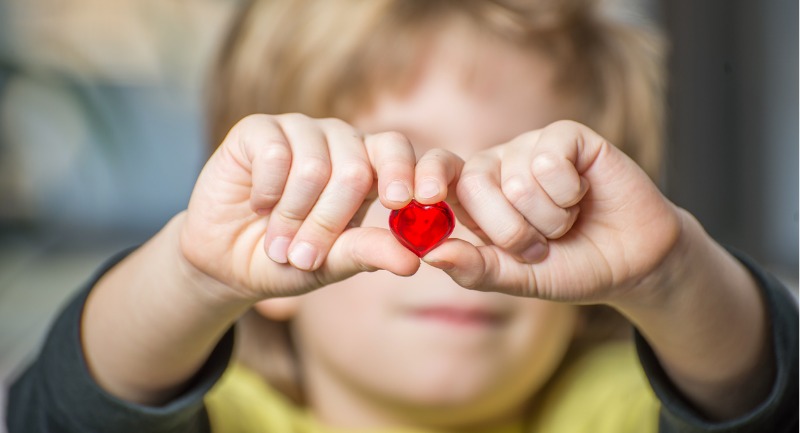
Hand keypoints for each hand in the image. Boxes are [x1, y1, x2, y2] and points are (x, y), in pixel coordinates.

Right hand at [180, 114, 433, 300]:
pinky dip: (267, 194)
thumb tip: (412, 262)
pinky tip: (258, 205)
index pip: (397, 151)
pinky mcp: (259, 128)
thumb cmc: (290, 260)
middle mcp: (339, 141)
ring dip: (292, 217)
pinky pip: (275, 154)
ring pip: (313, 167)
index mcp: (369, 167)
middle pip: (355, 169)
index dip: (403, 173)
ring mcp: (300, 130)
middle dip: (328, 224)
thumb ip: (368, 254)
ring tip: (279, 242)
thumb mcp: (331, 263)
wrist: (227, 261)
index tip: (400, 203)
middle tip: (304, 257)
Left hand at [425, 120, 682, 304]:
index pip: (436, 176)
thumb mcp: (517, 278)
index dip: (425, 182)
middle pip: (475, 183)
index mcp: (475, 198)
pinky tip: (584, 194)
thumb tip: (429, 254)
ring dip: (549, 218)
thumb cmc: (568, 266)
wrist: (632, 260)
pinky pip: (551, 159)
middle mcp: (497, 166)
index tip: (420, 200)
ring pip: (518, 180)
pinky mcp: (567, 137)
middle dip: (511, 231)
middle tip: (537, 245)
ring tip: (567, 221)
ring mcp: (530, 147)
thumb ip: (476, 268)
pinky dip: (569, 192)